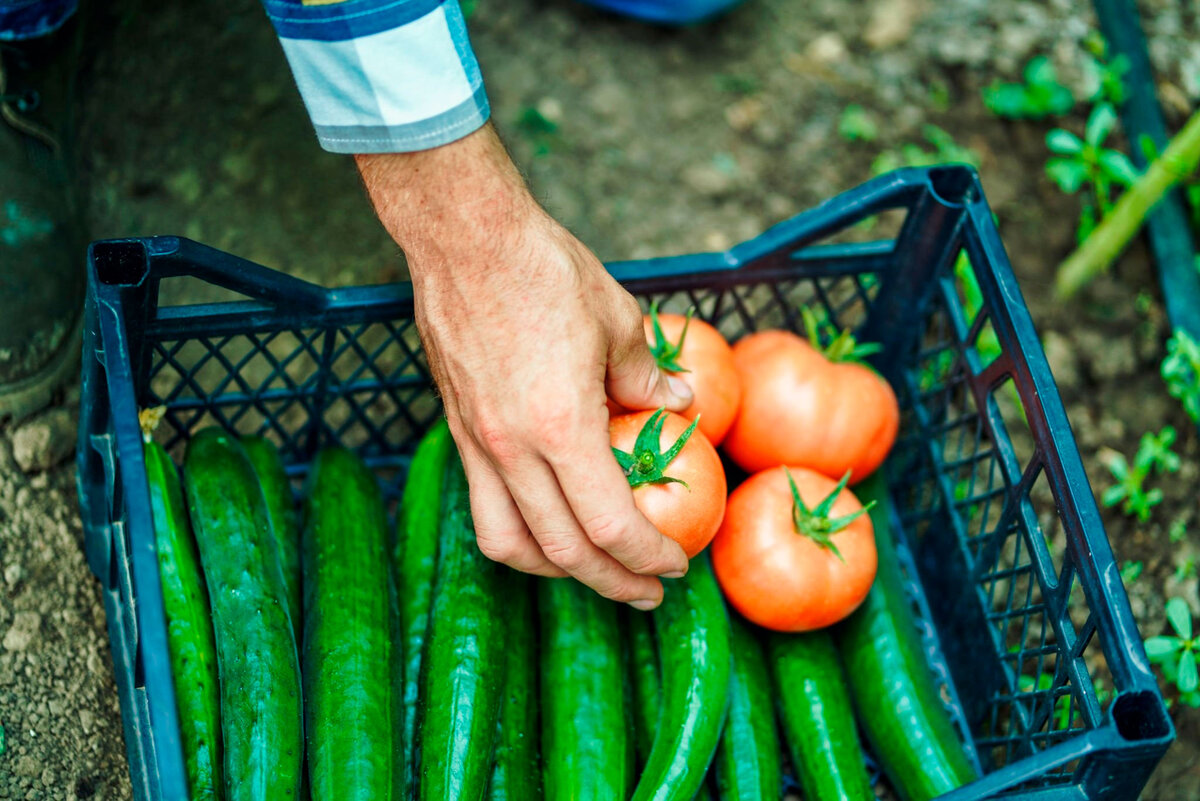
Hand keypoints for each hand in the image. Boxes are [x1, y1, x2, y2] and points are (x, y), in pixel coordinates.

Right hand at [356, 125, 692, 607]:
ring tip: (593, 571)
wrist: (463, 236)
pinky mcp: (456, 430)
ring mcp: (477, 444)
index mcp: (560, 426)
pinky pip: (483, 507)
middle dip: (611, 582)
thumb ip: (647, 376)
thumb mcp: (617, 318)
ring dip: (556, 570)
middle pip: (562, 550)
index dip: (648, 557)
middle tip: (647, 592)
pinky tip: (545, 526)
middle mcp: (511, 449)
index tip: (677, 565)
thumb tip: (678, 407)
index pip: (610, 525)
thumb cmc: (543, 269)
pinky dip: (518, 535)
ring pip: (510, 543)